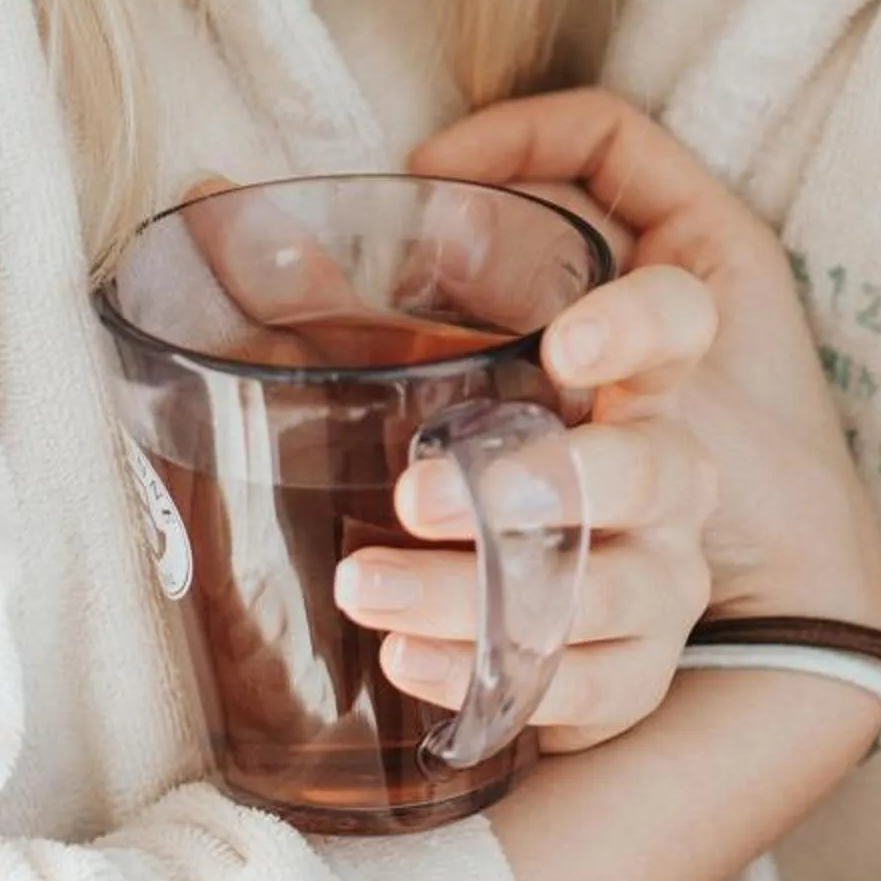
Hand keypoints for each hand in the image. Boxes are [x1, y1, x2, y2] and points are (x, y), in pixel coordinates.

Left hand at [334, 253, 721, 753]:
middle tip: (415, 496)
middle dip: (541, 484)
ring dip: (481, 595)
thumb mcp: (386, 367)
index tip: (562, 346)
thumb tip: (200, 194)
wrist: (477, 597)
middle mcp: (666, 472)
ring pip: (609, 588)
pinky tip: (408, 663)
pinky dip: (496, 678)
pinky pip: (592, 685)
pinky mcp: (634, 672)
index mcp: (624, 376)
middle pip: (656, 467)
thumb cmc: (438, 453)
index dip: (641, 323)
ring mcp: (661, 576)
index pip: (679, 320)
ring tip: (366, 590)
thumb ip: (313, 288)